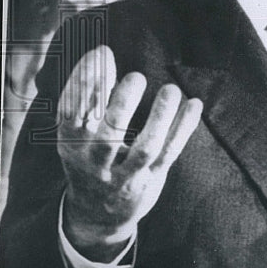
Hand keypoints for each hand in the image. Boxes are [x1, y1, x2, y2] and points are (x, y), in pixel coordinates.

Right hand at [57, 46, 202, 261]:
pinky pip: (169, 153)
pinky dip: (183, 128)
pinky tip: (194, 104)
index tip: (101, 52)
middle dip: (122, 104)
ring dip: (160, 117)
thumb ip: (89, 99)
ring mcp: (124, 173)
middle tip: (136, 76)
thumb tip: (101, 55)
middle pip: (108, 134)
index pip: (73, 111)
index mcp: (72, 144)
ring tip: (171, 90)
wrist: (96, 215)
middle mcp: (95, 161)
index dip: (85, 81)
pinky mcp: (150, 180)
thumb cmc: (91, 158)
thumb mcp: (78, 135)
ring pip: (145, 147)